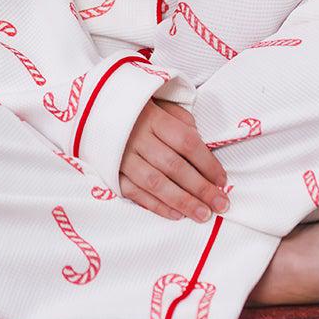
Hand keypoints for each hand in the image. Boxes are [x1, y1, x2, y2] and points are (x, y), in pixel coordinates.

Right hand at [119, 98, 230, 221]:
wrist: (95, 109)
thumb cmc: (138, 108)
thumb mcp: (162, 104)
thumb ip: (183, 122)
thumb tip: (203, 148)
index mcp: (153, 117)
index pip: (186, 143)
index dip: (207, 163)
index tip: (223, 181)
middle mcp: (137, 138)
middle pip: (174, 167)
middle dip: (200, 189)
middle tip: (221, 204)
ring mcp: (122, 157)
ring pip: (155, 184)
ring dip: (182, 201)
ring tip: (203, 215)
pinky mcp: (110, 171)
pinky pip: (134, 193)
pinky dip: (156, 206)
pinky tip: (176, 215)